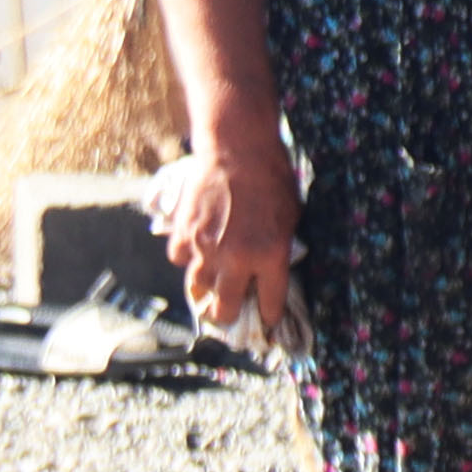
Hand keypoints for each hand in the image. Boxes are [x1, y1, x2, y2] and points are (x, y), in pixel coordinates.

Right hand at [143, 134, 298, 346]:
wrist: (238, 152)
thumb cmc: (273, 181)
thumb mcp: (291, 219)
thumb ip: (279, 249)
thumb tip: (271, 269)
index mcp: (271, 257)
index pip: (270, 304)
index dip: (269, 315)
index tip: (267, 319)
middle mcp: (237, 259)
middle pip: (226, 307)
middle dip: (229, 315)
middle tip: (230, 314)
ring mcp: (206, 248)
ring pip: (198, 287)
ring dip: (204, 290)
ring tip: (209, 290)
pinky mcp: (184, 233)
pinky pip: (179, 259)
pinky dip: (186, 257)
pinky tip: (195, 250)